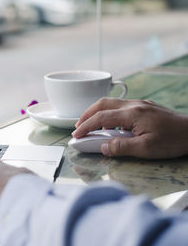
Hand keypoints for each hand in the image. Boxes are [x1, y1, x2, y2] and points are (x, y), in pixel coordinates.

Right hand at [72, 98, 187, 158]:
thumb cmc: (174, 140)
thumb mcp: (146, 148)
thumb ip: (121, 147)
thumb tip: (103, 147)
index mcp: (132, 114)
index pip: (100, 117)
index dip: (85, 126)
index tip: (76, 136)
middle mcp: (134, 105)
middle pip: (102, 104)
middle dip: (86, 115)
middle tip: (78, 127)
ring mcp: (140, 105)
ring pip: (110, 103)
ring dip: (96, 112)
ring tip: (90, 125)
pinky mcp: (145, 108)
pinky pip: (120, 106)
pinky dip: (108, 113)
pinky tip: (110, 125)